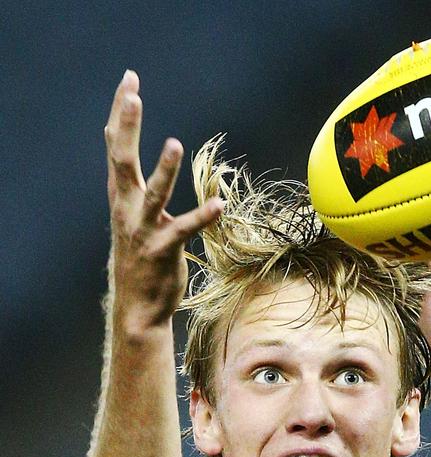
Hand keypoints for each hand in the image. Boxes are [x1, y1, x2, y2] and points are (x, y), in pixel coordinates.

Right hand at [104, 70, 222, 331]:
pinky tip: (220, 206)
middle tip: (133, 94)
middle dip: (128, 127)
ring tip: (175, 144)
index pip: (115, 146)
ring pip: (153, 195)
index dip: (121, 114)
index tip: (129, 80)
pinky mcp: (164, 251)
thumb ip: (138, 191)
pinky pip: (184, 231)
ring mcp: (144, 231)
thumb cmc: (142, 259)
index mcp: (122, 197)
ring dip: (164, 171)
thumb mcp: (135, 218)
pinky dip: (202, 218)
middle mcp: (127, 210)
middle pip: (123, 160)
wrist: (138, 308)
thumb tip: (142, 165)